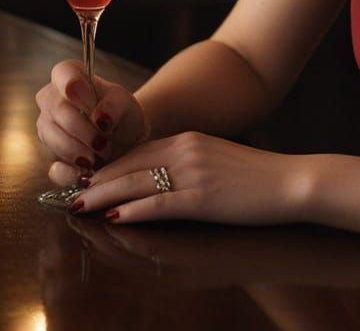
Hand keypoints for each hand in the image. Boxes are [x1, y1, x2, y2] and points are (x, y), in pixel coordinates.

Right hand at [35, 59, 148, 184]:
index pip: (62, 72)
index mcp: (69, 78)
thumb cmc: (121, 113)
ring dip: (79, 149)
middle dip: (83, 127)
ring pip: (52, 138)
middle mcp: (51, 101)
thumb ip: (114, 105)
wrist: (125, 140)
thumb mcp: (125, 102)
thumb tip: (99, 118)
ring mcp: (47, 129)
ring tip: (103, 153)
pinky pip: (53, 168)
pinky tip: (87, 173)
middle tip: (104, 139)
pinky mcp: (50, 157)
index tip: (91, 101)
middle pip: (57, 110)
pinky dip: (71, 172)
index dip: (74, 85)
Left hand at [66, 132, 309, 225]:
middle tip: (68, 195)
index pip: (136, 151)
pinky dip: (133, 212)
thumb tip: (156, 174)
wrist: (290, 181)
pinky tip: (113, 220)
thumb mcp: (216, 157)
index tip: (85, 179)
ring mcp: (194, 173)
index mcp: (189, 139)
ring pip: (136, 183)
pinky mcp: (203, 198)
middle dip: (96, 181)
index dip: (107, 167)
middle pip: (129, 165)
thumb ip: (187, 160)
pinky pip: (159, 204)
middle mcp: (187, 150)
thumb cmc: (255, 175)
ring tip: (78, 208)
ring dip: (103, 196)